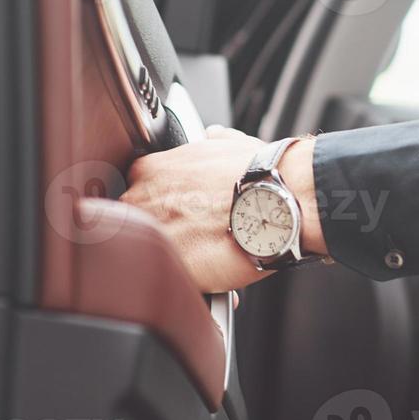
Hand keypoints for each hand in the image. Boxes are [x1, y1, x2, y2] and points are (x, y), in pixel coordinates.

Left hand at [121, 127, 326, 294]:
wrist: (279, 200)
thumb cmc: (258, 174)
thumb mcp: (228, 143)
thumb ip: (209, 143)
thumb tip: (213, 137)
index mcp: (150, 170)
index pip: (140, 190)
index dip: (164, 204)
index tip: (184, 212)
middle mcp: (142, 201)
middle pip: (139, 222)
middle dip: (166, 231)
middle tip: (198, 235)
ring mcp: (152, 236)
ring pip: (154, 253)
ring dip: (177, 256)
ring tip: (209, 256)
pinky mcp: (170, 266)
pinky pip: (174, 280)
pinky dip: (192, 282)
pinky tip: (215, 275)